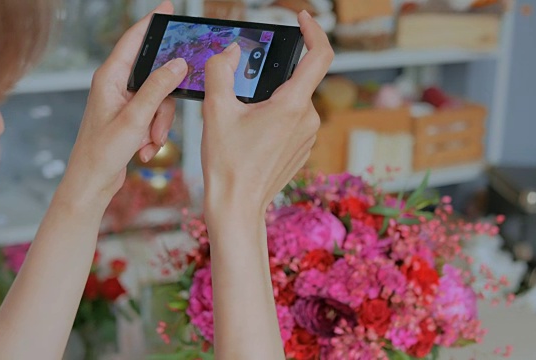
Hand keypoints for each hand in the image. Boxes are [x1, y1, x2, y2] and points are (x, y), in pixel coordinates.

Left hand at [62, 0, 186, 204]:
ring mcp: (124, 102)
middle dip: (163, 101)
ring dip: (159, 124)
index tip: (168, 8)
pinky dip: (154, 134)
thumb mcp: (134, 119)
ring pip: (159, 100)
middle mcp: (116, 86)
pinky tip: (143, 150)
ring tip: (148, 143)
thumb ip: (157, 89)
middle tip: (160, 116)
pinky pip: (154, 116)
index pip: (133, 40)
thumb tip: (178, 64)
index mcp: (109, 78)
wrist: (91, 183)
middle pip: (155, 75)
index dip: (151, 22)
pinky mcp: (131, 118)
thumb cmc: (101, 152)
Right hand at [201, 11, 333, 213]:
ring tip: (243, 118)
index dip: (313, 31)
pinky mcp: (302, 149)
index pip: (320, 55)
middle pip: (297, 79)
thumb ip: (220, 71)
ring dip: (271, 98)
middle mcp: (309, 120)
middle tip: (242, 89)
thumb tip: (229, 52)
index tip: (301, 19)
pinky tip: (251, 133)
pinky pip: (293, 120)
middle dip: (271, 76)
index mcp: (293, 105)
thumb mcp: (216, 110)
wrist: (237, 206)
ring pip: (293, 101)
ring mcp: (308, 136)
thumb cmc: (228, 164)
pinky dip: (275, 115)